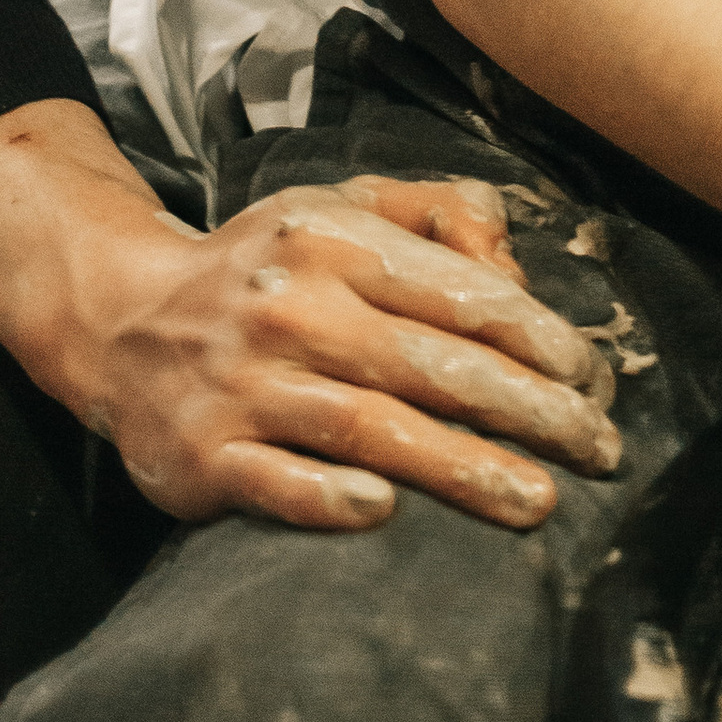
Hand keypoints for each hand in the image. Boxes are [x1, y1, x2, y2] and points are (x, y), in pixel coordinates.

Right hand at [0, 105, 618, 532]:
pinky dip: (330, 495)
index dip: (534, 335)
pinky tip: (385, 511)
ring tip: (538, 502)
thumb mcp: (337, 210)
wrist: (122, 321)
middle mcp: (290, 306)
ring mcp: (245, 384)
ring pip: (369, 427)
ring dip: (460, 467)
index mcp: (329, 239)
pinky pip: (279, 481)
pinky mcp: (205, 455)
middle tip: (598, 447)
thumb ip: (431, 214)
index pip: (452, 289)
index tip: (592, 376)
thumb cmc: (263, 270)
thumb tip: (509, 251)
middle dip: (526, 409)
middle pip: (428, 363)